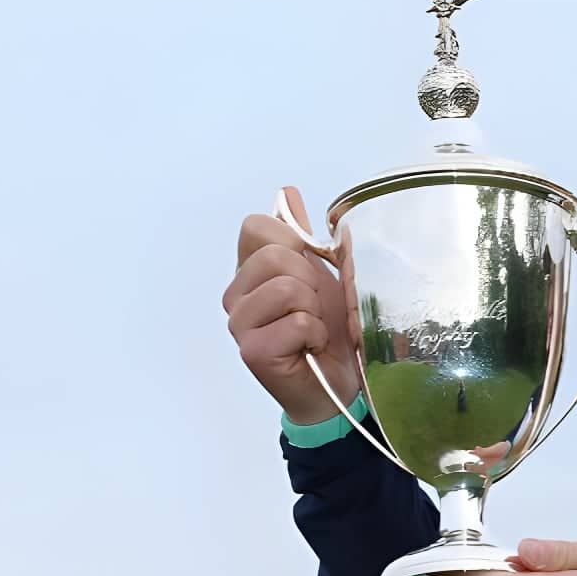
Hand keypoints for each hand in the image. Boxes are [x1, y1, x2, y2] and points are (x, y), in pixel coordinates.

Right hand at [224, 186, 364, 424]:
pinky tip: (310, 348)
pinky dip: (315, 334)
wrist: (339, 382)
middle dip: (311, 280)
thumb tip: (286, 193)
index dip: (294, 243)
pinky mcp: (252, 350)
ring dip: (316, 310)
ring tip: (313, 329)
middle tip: (315, 308)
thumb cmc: (330, 329)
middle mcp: (236, 294)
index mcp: (249, 269)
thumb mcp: (324, 273)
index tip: (309, 271)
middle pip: (275, 255)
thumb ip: (302, 235)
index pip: (257, 226)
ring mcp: (239, 323)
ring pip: (288, 288)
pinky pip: (297, 321)